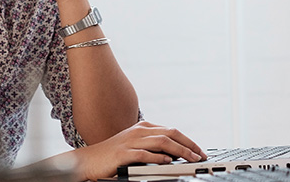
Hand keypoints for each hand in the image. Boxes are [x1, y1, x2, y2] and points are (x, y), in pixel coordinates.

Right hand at [72, 121, 207, 180]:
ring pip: (162, 142)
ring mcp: (131, 141)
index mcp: (143, 127)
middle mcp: (139, 131)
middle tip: (200, 155)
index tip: (199, 150)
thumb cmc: (112, 154)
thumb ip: (153, 145)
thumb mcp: (135, 145)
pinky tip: (167, 162)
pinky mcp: (123, 153)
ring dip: (179, 151)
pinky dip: (158, 158)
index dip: (188, 141)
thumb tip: (174, 153)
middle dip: (189, 145)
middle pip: (171, 134)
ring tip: (190, 159)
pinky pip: (145, 154)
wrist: (88, 160)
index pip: (172, 130)